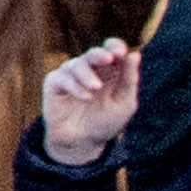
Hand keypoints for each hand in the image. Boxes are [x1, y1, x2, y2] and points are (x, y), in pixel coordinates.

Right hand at [35, 38, 143, 167]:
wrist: (82, 143)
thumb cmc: (105, 122)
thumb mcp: (124, 103)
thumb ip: (129, 80)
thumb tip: (135, 54)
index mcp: (109, 70)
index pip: (111, 49)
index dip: (115, 47)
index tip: (121, 53)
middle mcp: (89, 69)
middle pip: (94, 53)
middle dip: (100, 54)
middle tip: (108, 59)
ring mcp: (71, 75)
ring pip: (77, 64)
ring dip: (88, 74)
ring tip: (95, 88)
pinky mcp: (54, 83)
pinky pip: (62, 77)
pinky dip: (74, 86)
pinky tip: (85, 97)